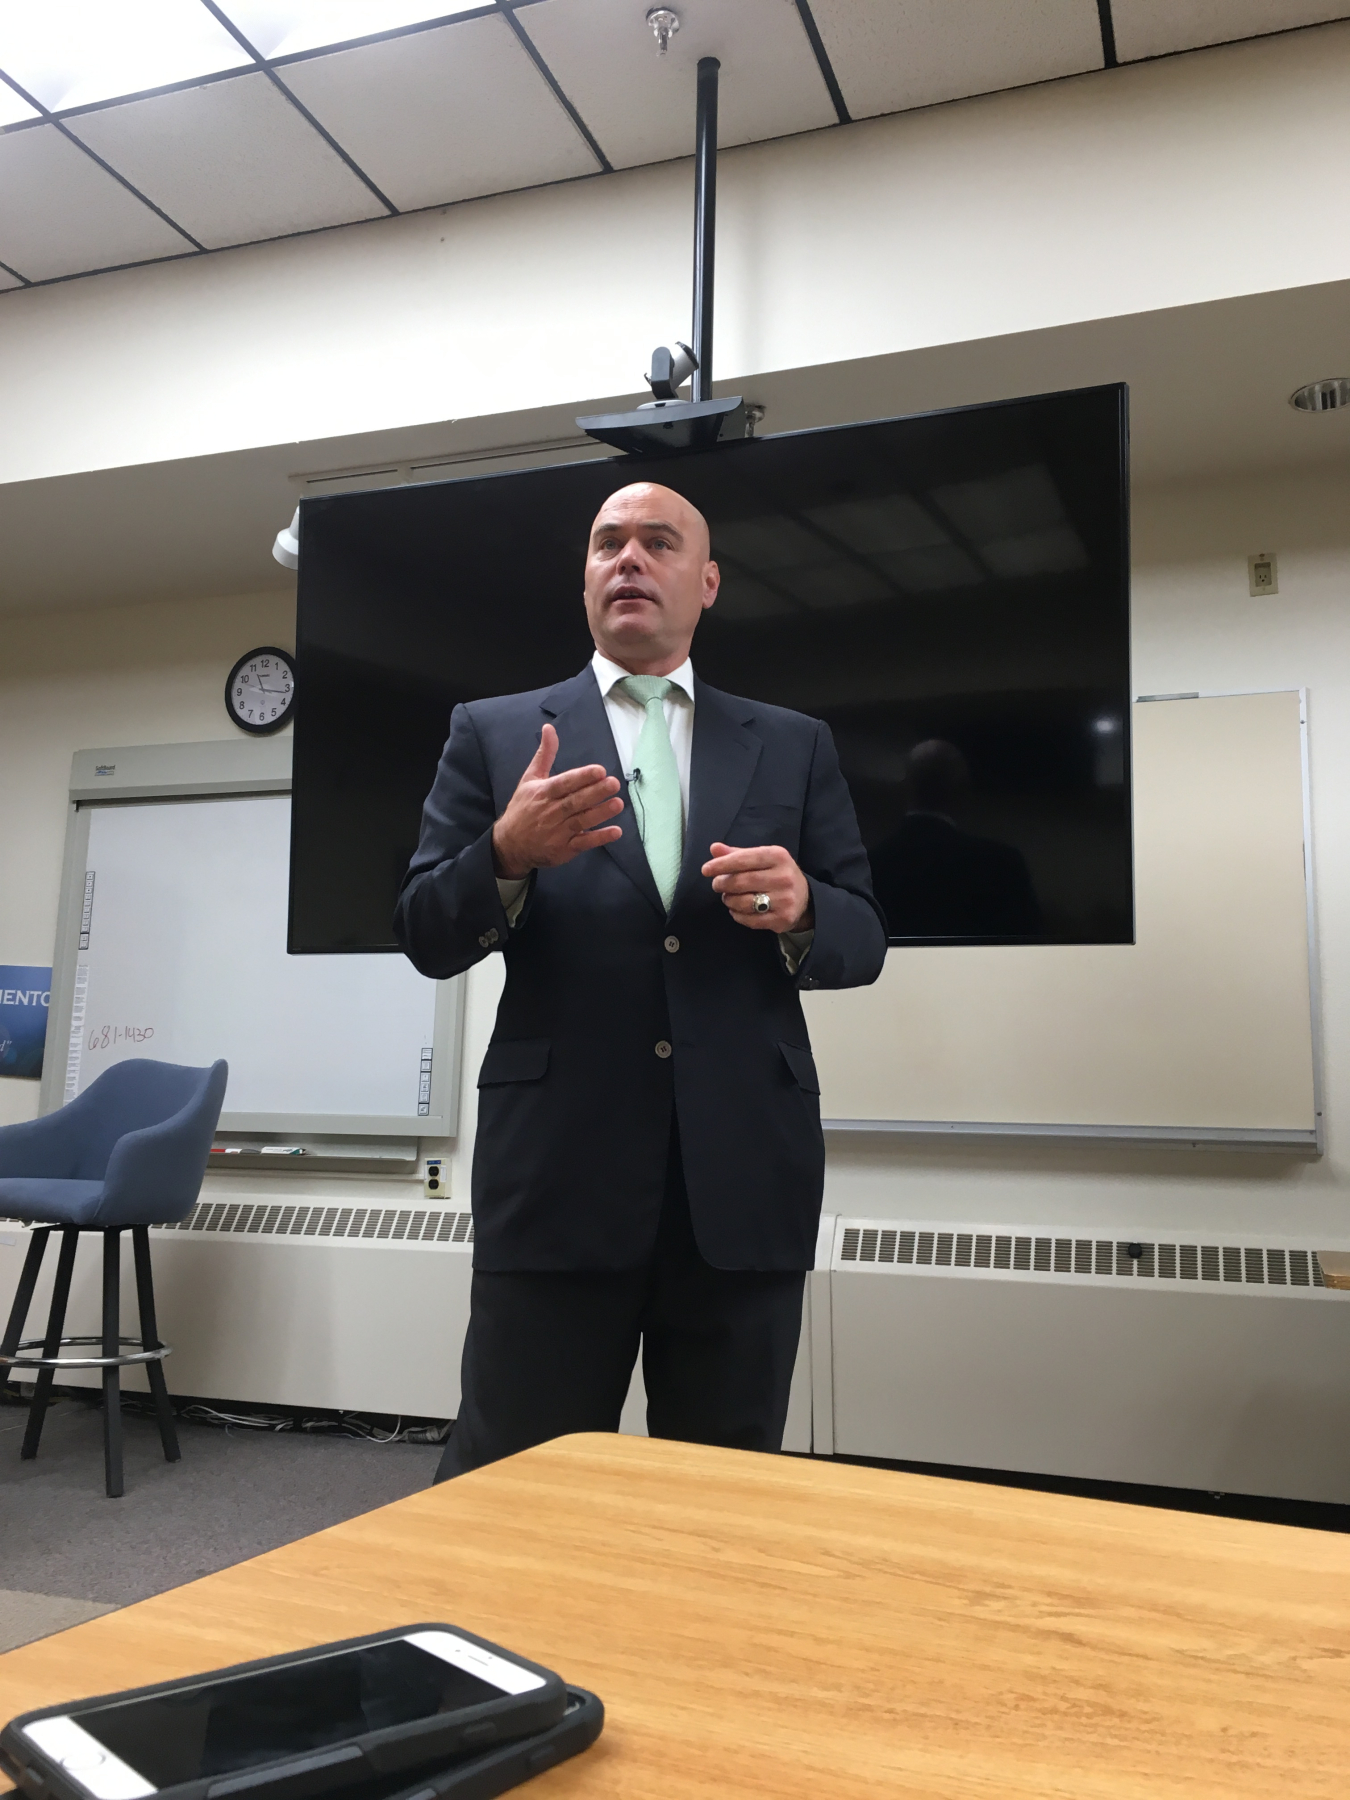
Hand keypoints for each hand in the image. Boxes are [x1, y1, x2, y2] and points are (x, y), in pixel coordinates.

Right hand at [491, 724, 623, 878]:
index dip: (581, 777)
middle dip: (595, 793)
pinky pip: (584, 843)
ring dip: (600, 813)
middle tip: (614, 783)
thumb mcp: (529, 779)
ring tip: (618, 803)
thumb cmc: (523, 808)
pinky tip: (615, 831)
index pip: (564, 783)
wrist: (510, 845)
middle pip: (575, 801)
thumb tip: (549, 728)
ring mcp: (558, 832)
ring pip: (582, 821)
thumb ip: (544, 755)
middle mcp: (551, 812)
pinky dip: (599, 838)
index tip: (599, 770)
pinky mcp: (565, 849)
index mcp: (543, 793)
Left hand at [702, 842, 812, 931]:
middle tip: (717, 885)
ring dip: (728, 900)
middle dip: (722, 884)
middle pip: (741, 882)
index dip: (721, 865)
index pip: (744, 859)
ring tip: (727, 897)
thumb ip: (738, 854)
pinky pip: (750, 920)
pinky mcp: (782, 919)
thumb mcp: (763, 858)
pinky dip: (737, 915)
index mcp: (778, 856)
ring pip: (743, 902)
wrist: (806, 899)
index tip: (706, 870)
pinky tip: (737, 909)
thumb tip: (714, 848)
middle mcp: (784, 877)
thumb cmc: (777, 874)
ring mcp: (785, 900)